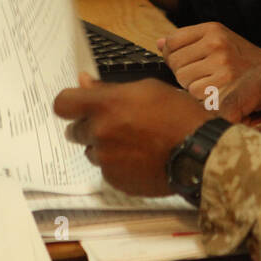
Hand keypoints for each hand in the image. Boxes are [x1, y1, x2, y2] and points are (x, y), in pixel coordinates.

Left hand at [53, 74, 213, 196]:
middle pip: (74, 130)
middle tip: (117, 123)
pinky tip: (140, 157)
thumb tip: (84, 81)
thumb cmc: (178, 115)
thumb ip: (109, 88)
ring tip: (134, 141)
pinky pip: (106, 169)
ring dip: (104, 146)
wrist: (198, 152)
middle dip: (90, 126)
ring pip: (92, 150)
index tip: (77, 104)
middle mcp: (99, 133)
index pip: (62, 104)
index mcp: (104, 106)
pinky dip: (118, 164)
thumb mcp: (146, 89)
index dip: (70, 103)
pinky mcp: (115, 180)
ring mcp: (106, 159)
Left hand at [160, 22, 260, 100]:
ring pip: (183, 80)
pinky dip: (200, 97)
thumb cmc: (241, 58)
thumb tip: (159, 43)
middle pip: (175, 63)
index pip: (172, 42)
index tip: (184, 60)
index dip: (173, 54)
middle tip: (202, 74)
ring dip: (191, 85)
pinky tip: (215, 92)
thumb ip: (188, 40)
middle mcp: (216, 44)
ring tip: (210, 82)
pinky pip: (194, 94)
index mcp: (213, 29)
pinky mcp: (223, 86)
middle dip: (182, 71)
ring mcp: (220, 65)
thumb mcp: (219, 39)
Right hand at [220, 65, 260, 148]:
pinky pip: (231, 118)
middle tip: (243, 150)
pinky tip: (250, 139)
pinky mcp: (246, 101)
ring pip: (222, 115)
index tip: (228, 152)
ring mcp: (245, 89)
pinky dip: (237, 131)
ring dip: (233, 132)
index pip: (230, 106)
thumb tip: (239, 145)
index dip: (225, 130)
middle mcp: (248, 78)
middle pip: (220, 109)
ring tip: (253, 143)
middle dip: (228, 132)